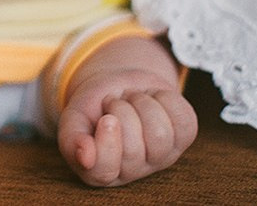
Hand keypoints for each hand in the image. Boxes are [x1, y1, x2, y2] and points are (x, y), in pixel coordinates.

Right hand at [58, 71, 196, 186]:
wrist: (119, 84)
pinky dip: (164, 98)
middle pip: (134, 148)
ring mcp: (163, 156)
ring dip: (141, 103)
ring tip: (132, 100)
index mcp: (101, 170)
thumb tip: (84, 156)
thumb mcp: (74, 117)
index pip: (105, 171)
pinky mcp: (184, 136)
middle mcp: (134, 169)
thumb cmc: (94, 106)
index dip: (107, 144)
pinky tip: (153, 100)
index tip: (106, 119)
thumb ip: (71, 138)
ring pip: (160, 134)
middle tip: (114, 103)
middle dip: (121, 111)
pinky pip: (182, 118)